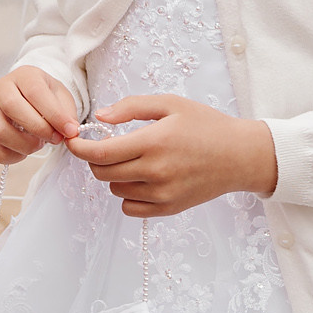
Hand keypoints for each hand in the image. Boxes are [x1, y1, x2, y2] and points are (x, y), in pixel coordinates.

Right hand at [0, 67, 80, 164]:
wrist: (28, 100)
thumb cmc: (44, 98)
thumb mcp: (61, 97)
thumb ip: (66, 113)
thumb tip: (69, 131)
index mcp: (23, 75)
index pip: (34, 92)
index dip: (54, 114)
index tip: (69, 130)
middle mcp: (1, 88)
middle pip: (11, 107)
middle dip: (38, 128)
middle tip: (55, 138)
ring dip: (25, 145)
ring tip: (38, 143)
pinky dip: (13, 156)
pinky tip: (24, 151)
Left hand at [67, 94, 277, 217]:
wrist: (240, 156)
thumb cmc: (206, 125)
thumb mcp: (170, 104)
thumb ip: (132, 107)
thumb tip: (100, 117)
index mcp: (154, 142)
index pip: (101, 153)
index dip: (80, 148)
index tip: (73, 141)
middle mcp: (156, 171)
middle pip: (103, 173)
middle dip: (96, 159)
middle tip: (106, 146)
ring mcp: (162, 194)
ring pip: (115, 189)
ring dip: (114, 174)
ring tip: (132, 159)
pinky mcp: (169, 208)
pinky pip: (130, 208)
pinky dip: (127, 194)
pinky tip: (140, 179)